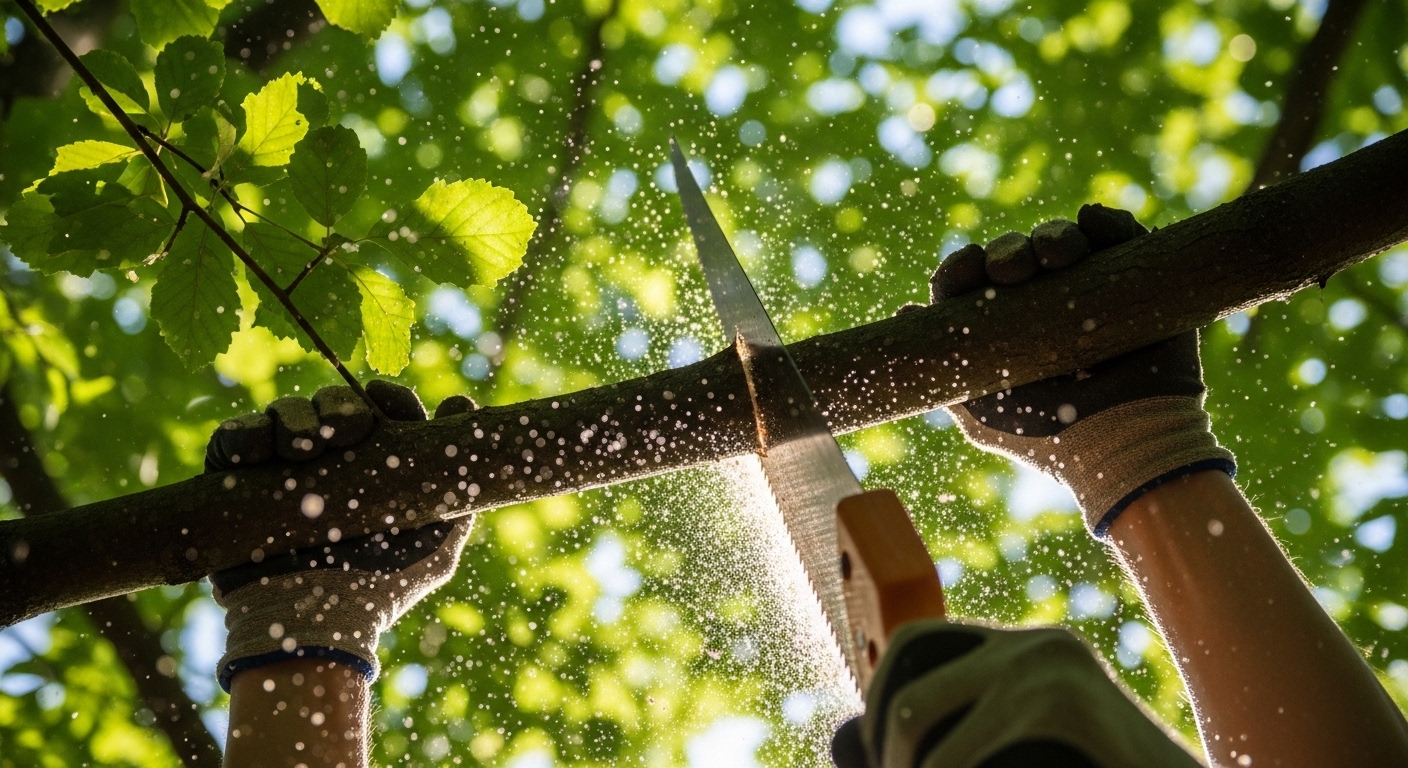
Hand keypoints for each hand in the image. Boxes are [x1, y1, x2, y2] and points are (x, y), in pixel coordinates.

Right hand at [204, 381, 477, 691]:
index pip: (382, 411)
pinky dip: (245, 433)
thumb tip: (463, 404)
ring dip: (293, 418)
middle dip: (339, 406)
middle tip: (347, 430)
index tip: (387, 400)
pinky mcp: (233, 480)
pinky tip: (259, 450)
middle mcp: (328, 460)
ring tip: (301, 447)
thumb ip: (459, 477)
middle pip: (332, 404)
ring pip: (284, 415)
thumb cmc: (383, 588)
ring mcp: (279, 468)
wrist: (317, 626)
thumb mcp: (437, 536)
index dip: (388, 398)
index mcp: (376, 465)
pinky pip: (233, 439)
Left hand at [831, 620, 1202, 767]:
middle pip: (906, 690)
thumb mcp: (1035, 748)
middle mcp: (1037, 647)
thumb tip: (861, 739)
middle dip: (884, 752)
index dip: (876, 695)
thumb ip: (979, 731)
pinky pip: (956, 758)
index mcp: (1031, 651)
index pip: (916, 642)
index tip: (875, 753)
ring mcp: (1050, 673)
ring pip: (917, 721)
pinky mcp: (1061, 708)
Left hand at [934, 205, 1234, 536]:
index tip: (968, 268)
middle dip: (1008, 251)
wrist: (1124, 446)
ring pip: (1064, 240)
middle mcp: (1046, 304)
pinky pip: (1121, 236)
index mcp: (1004, 328)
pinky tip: (1094, 223)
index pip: (972, 283)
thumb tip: (906, 314)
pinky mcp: (1139, 283)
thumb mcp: (983, 413)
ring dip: (1053, 235)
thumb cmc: (1048, 439)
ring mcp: (1094, 290)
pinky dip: (1107, 222)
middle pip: (1015, 255)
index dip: (963, 268)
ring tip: (1058, 256)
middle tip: (1012, 268)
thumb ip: (941, 369)